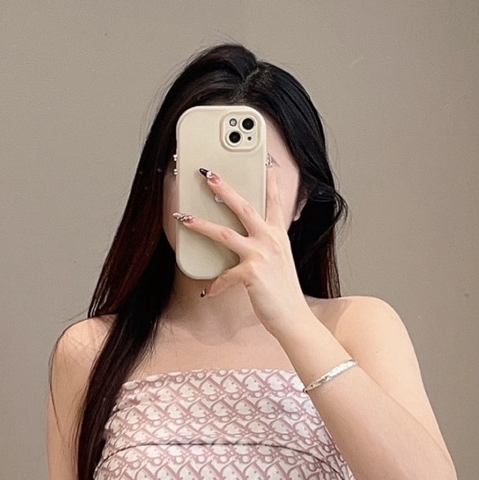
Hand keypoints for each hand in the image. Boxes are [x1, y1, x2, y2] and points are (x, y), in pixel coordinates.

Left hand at [175, 159, 311, 336]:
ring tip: (184, 217)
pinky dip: (215, 285)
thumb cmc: (284, 293)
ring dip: (202, 224)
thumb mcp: (280, 263)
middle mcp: (272, 240)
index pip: (274, 200)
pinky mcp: (252, 273)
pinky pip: (225, 275)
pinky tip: (208, 292)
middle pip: (244, 207)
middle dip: (225, 188)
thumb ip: (267, 247)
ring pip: (225, 233)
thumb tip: (247, 241)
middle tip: (209, 174)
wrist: (294, 319)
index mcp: (279, 236)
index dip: (268, 179)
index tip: (264, 160)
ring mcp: (262, 255)